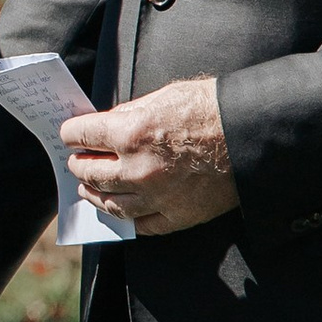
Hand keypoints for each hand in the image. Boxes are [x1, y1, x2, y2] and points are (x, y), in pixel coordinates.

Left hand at [61, 77, 241, 233]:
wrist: (253, 135)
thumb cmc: (213, 109)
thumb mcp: (165, 96)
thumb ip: (130, 113)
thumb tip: (108, 123)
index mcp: (131, 133)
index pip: (82, 135)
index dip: (72, 133)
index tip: (69, 134)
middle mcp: (137, 169)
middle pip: (90, 173)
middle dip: (78, 164)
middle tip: (76, 162)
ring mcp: (156, 197)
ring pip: (110, 204)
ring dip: (95, 194)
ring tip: (90, 189)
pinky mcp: (177, 216)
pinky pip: (141, 225)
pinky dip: (128, 218)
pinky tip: (123, 210)